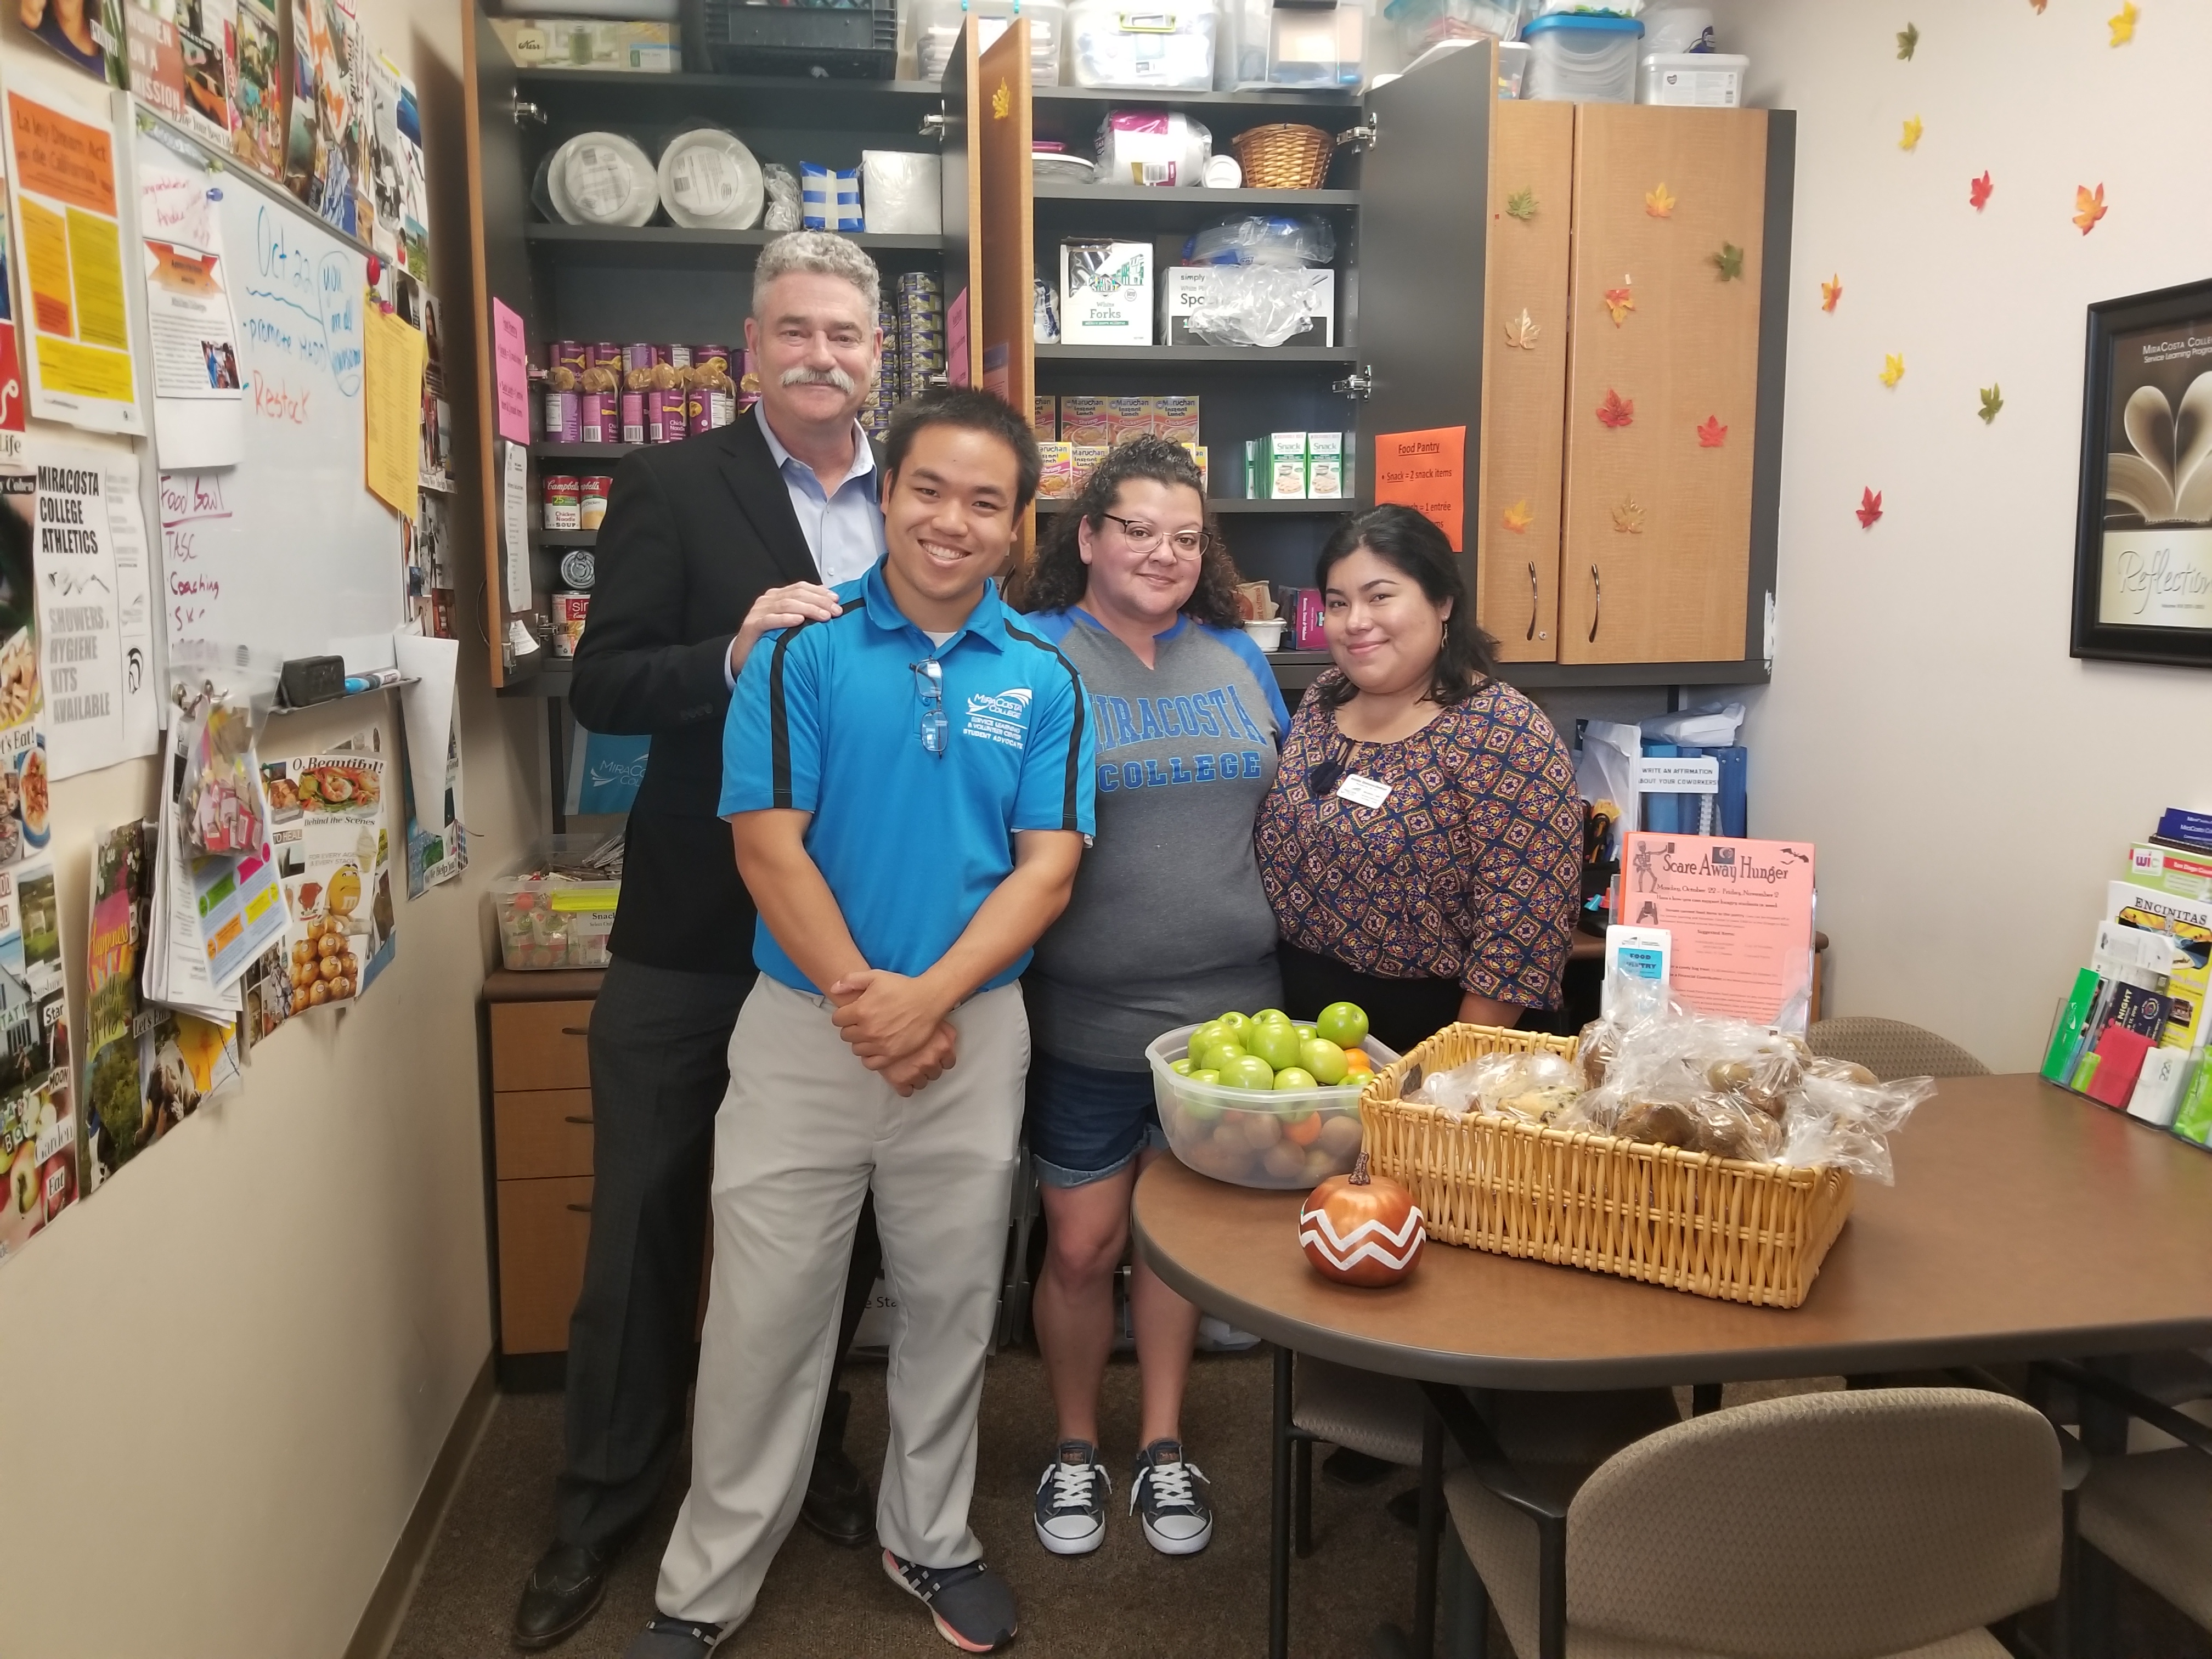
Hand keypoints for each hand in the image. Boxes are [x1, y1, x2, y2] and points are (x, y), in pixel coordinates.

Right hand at [729, 582, 843, 677]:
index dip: (820, 592)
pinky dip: (785, 619)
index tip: (836, 599)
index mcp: (776, 596)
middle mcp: (767, 601)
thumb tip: (827, 602)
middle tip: (836, 611)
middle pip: (796, 594)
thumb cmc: (768, 639)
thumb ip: (803, 611)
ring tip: (824, 616)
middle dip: (819, 601)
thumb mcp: (788, 622)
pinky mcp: (752, 626)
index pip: (800, 587)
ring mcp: (758, 612)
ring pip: (786, 605)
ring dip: (808, 609)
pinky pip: (770, 620)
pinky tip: (799, 621)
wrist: (743, 656)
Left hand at [829, 969, 952, 1062]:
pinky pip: (870, 1063)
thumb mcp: (875, 976)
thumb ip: (851, 980)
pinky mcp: (891, 1054)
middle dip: (851, 1028)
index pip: (837, 1020)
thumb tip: (834, 988)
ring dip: (861, 1042)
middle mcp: (868, 1029)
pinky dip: (870, 1057)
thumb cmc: (903, 987)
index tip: (852, 1013)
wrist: (928, 1000)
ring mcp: (879, 1044)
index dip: (843, 1015)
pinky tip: (875, 1048)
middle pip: (846, 1035)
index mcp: (861, 1010)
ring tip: (871, 1034)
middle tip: (862, 1022)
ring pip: (856, 1049)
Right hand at [879, 1022, 957, 1095]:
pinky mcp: (900, 1080)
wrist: (880, 1022)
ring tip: (907, 1065)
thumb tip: (950, 1039)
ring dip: (916, 1076)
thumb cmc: (906, 1017)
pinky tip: (900, 1076)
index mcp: (943, 1046)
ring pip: (921, 1083)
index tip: (934, 1058)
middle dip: (927, 1067)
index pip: (949, 1062)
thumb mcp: (934, 1020)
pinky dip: (904, 1086)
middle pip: (935, 1073)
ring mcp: (916, 1072)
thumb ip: (946, 1032)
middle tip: (917, 1059)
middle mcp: (932, 1060)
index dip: (940, 1060)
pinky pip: (906, 1091)